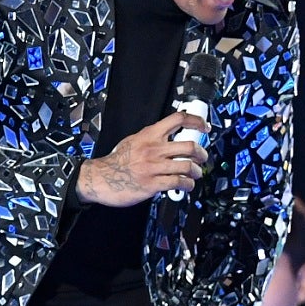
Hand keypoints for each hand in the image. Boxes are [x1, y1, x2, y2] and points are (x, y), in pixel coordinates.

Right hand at [77, 110, 209, 207]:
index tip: (204, 127)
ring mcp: (153, 167)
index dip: (196, 121)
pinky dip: (187, 185)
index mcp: (149, 135)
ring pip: (187, 166)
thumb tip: (171, 136)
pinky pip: (178, 182)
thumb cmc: (117, 161)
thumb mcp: (133, 141)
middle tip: (202, 158)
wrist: (100, 178)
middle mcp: (153, 149)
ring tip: (195, 174)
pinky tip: (186, 185)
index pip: (178, 119)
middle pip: (189, 146)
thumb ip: (152, 138)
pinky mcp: (152, 184)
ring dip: (196, 171)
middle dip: (202, 154)